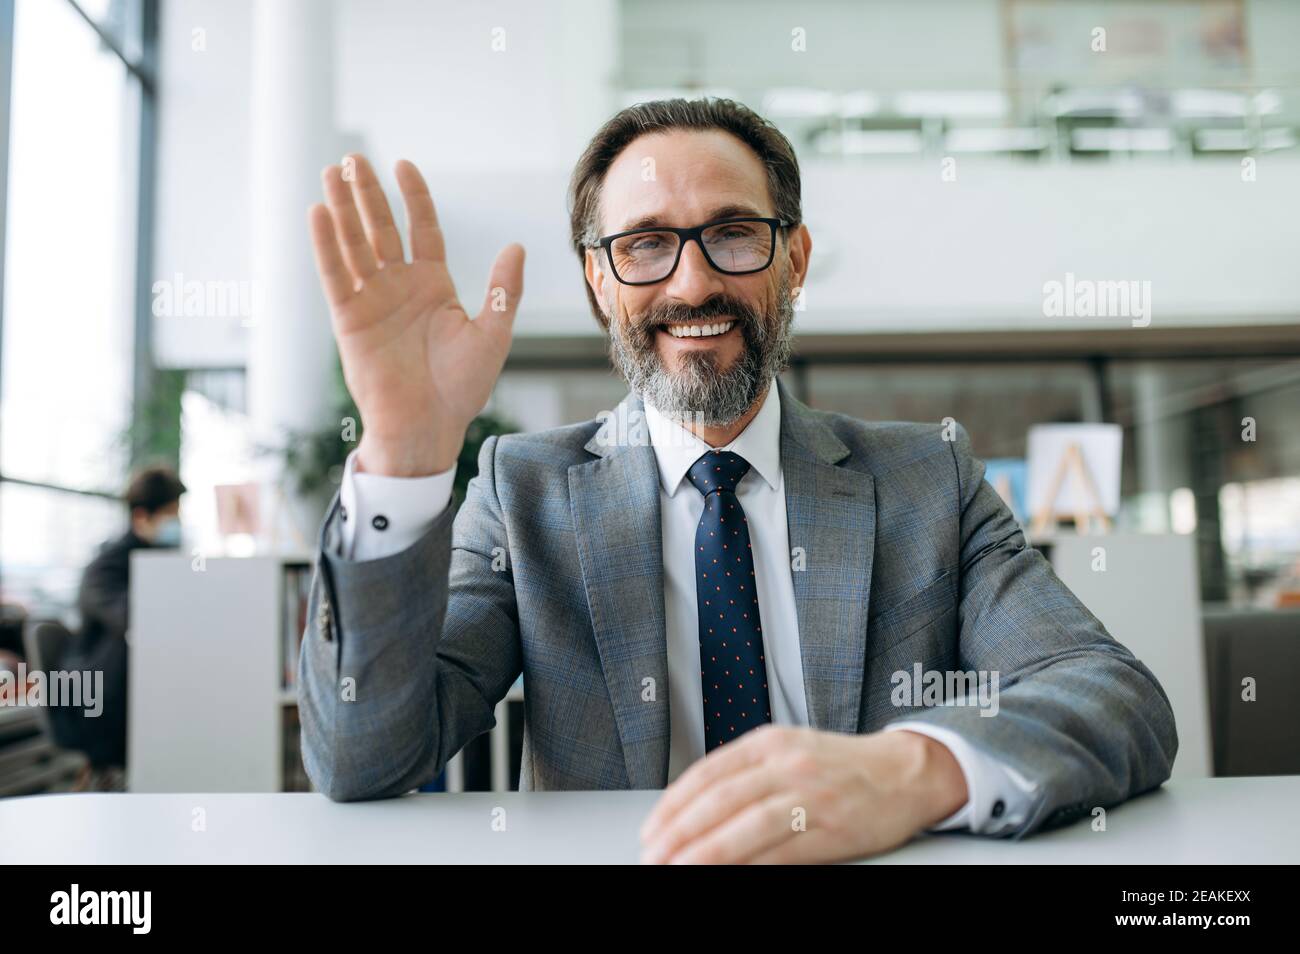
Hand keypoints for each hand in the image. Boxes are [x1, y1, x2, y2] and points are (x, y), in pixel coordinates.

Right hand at [307, 154, 523, 475]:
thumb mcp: (492, 335)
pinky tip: (319, 213)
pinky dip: (326, 245)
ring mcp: (372, 300)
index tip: (404, 165)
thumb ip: (502, 291)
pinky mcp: (349, 318)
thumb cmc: (462, 388)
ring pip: (354, 244)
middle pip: (380, 228)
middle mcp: (399, 286)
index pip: (421, 229)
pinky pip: (335, 274)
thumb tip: (517, 247)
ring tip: (332, 172)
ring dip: (342, 209)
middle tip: (354, 159)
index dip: (414, 197)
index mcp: (434, 285)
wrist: (428, 426)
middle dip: (368, 194)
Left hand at [638, 725, 967, 863]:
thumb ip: (745, 771)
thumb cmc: (840, 766)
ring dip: (706, 852)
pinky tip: (728, 876)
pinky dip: (749, 867)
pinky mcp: (834, 829)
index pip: (708, 773)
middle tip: (653, 856)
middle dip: (679, 832)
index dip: (673, 804)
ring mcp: (812, 796)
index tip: (651, 830)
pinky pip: (782, 852)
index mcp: (770, 742)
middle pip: (720, 800)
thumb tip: (693, 808)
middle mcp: (788, 764)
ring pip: (746, 826)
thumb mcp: (788, 749)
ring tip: (678, 869)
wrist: (904, 772)